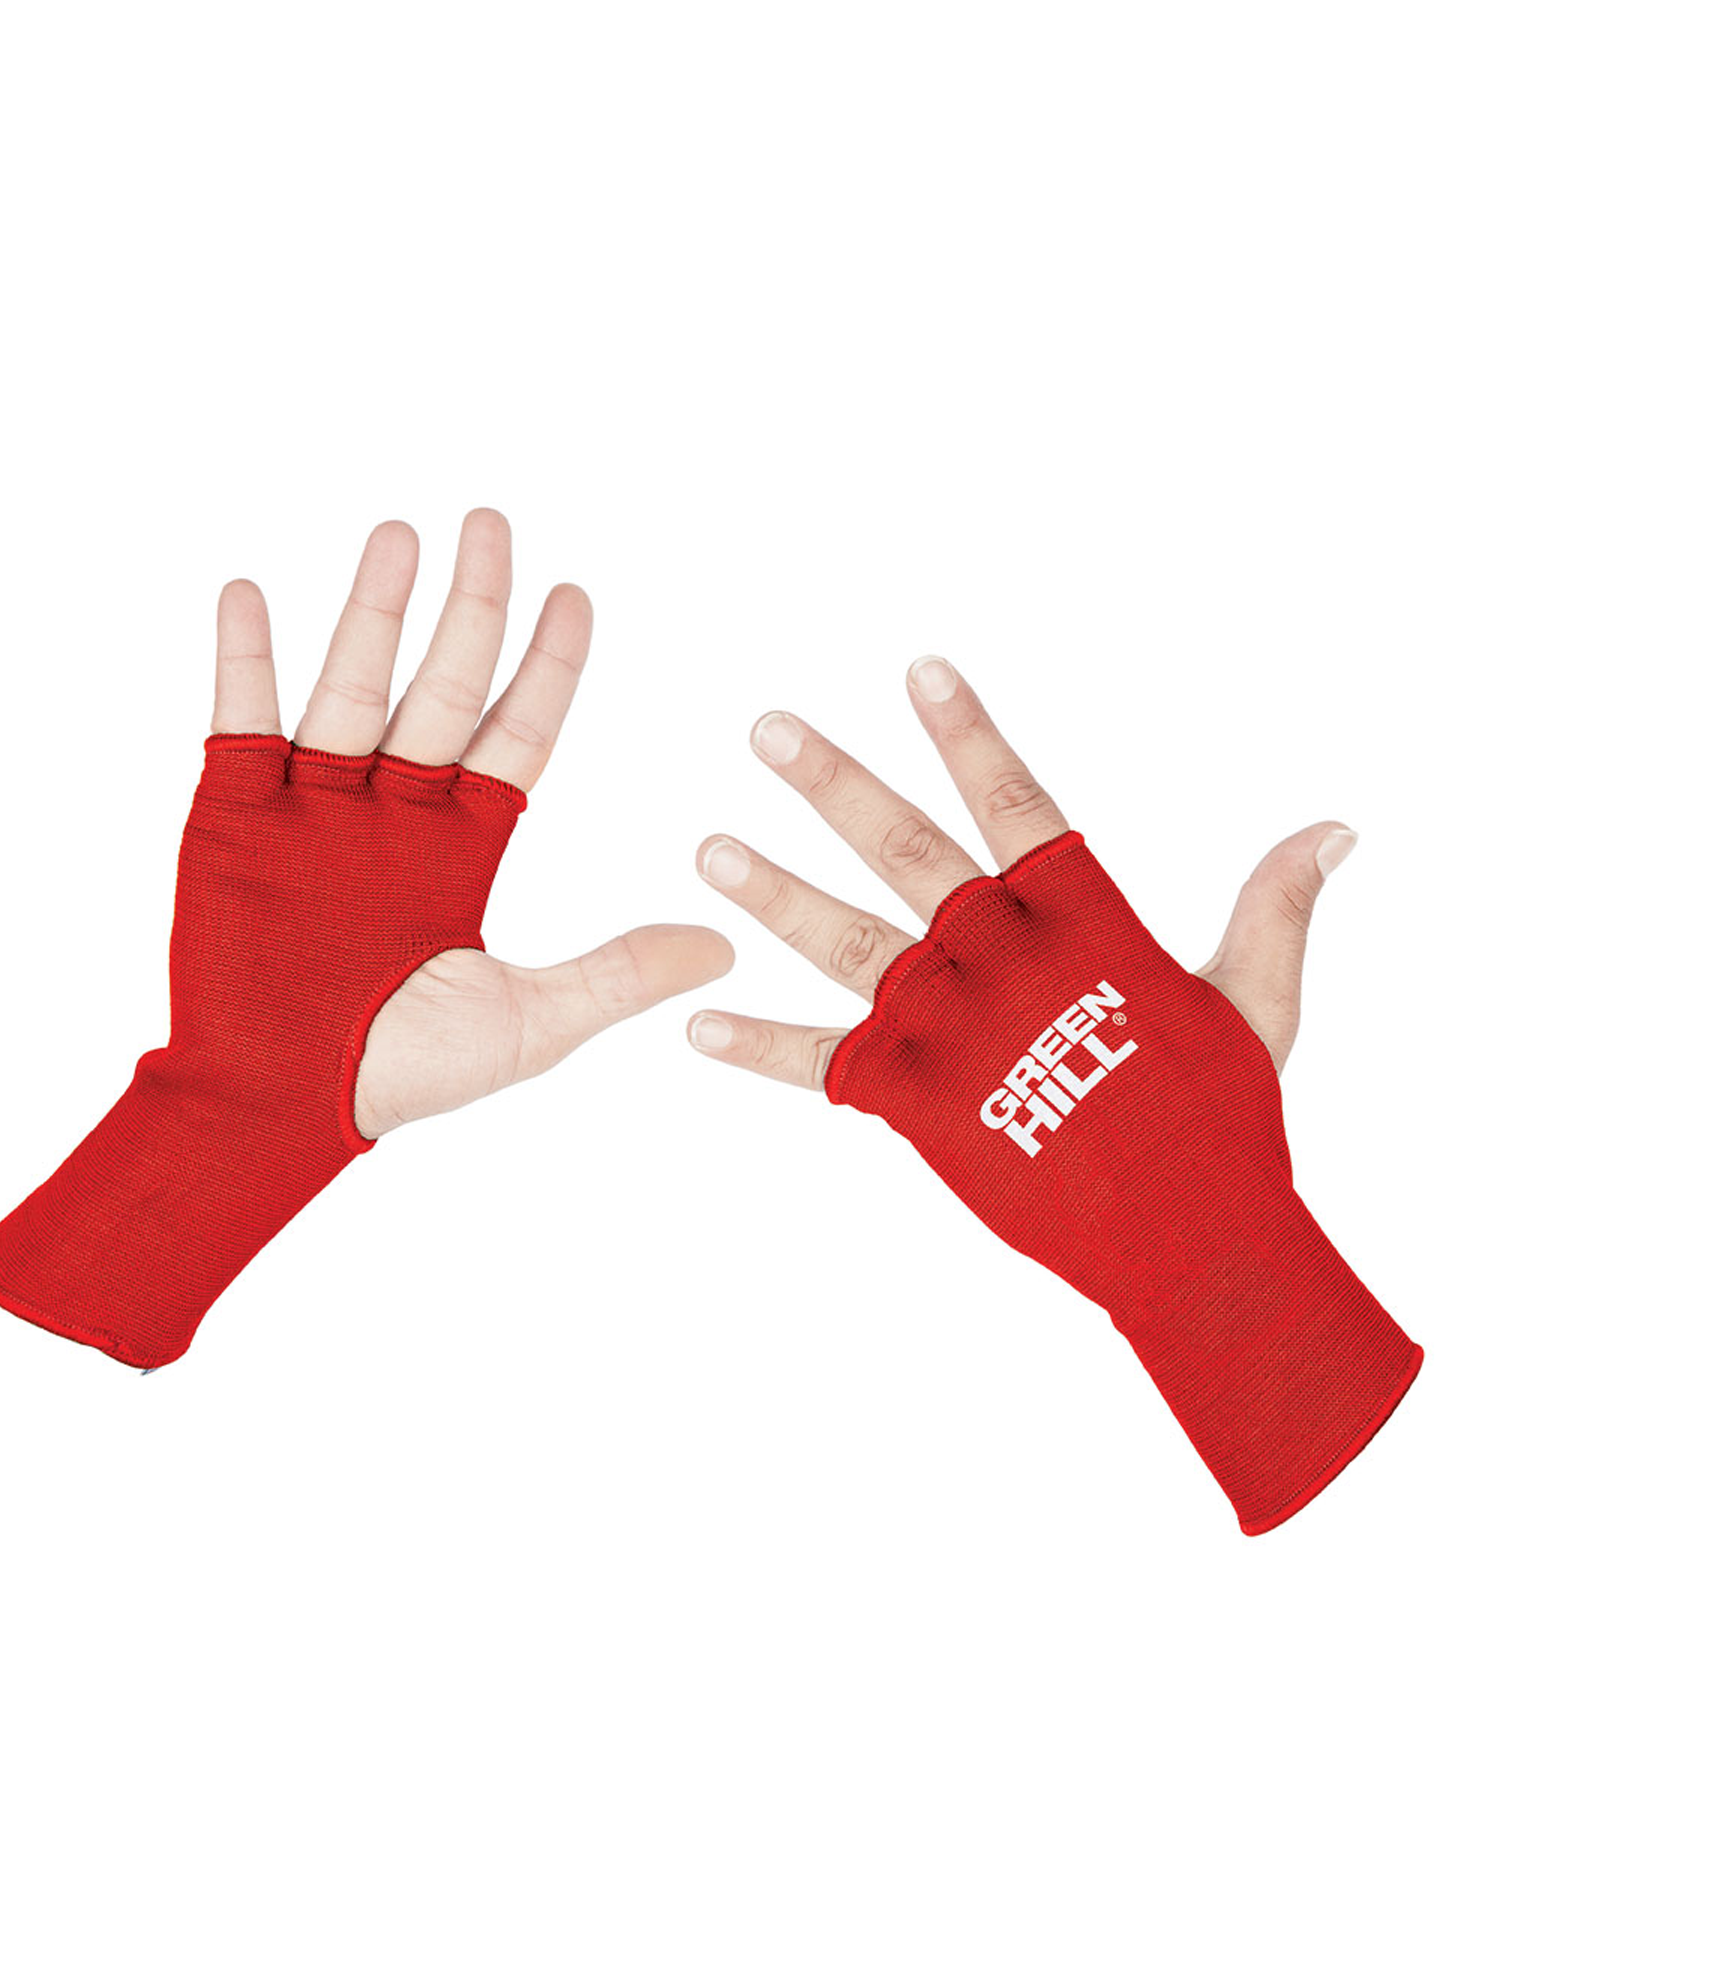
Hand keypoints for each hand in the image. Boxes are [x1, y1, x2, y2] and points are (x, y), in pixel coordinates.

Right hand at [213, 509, 731, 1136]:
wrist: (276, 1109)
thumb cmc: (397, 1077)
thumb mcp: (530, 1022)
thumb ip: (619, 973)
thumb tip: (724, 944)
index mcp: (459, 846)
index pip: (516, 733)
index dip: (547, 666)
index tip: (576, 596)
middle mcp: (390, 809)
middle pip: (443, 687)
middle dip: (471, 607)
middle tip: (495, 524)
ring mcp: (311, 805)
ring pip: (352, 684)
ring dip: (374, 611)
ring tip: (402, 536)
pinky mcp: (232, 814)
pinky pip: (239, 718)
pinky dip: (244, 657)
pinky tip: (250, 591)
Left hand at [685, 655, 1356, 1086]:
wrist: (1192, 1240)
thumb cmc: (1227, 1121)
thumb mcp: (1260, 1004)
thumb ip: (1274, 907)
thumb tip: (1336, 825)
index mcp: (1085, 923)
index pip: (1018, 803)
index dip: (971, 735)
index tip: (921, 670)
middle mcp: (1005, 961)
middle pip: (905, 852)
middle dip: (835, 787)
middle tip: (767, 729)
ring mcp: (954, 1031)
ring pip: (847, 944)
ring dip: (773, 895)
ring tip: (708, 849)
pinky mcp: (917, 1105)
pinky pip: (823, 1068)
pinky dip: (759, 1049)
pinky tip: (697, 1024)